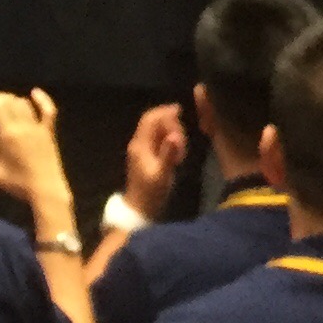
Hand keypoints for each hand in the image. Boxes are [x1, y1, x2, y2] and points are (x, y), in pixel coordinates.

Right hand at [0, 89, 76, 228]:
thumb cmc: (18, 183)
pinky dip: (42, 99)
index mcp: (9, 133)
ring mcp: (38, 127)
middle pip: (8, 101)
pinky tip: (34, 92)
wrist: (46, 191)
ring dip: (11, 99)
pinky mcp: (49, 132)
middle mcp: (23, 125)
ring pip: (23, 103)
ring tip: (1, 104)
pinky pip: (48, 111)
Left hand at [120, 103, 186, 219]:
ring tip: (181, 152)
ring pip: (158, 131)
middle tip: (183, 142)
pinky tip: (177, 156)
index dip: (164, 112)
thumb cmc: (151, 194)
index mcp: (140, 145)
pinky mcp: (147, 157)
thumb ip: (169, 154)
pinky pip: (159, 141)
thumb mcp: (162, 175)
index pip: (150, 119)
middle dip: (171, 125)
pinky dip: (169, 142)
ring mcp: (142, 150)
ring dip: (172, 134)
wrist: (140, 211)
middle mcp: (139, 144)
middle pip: (154, 122)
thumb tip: (176, 136)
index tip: (180, 111)